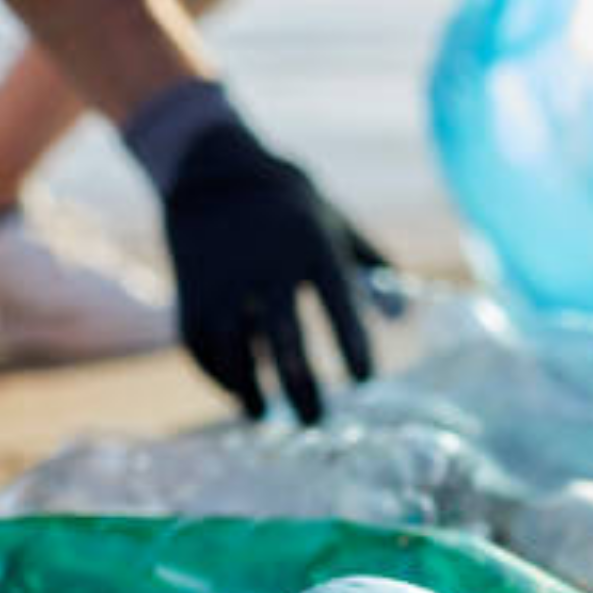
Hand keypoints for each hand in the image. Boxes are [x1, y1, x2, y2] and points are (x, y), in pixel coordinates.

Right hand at [163, 123, 388, 422]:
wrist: (213, 171)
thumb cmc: (291, 204)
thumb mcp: (336, 223)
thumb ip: (373, 267)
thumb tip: (403, 318)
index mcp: (311, 248)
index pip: (339, 305)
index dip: (353, 346)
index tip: (365, 380)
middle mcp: (267, 267)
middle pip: (286, 339)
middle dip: (303, 386)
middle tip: (318, 422)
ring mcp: (224, 281)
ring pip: (234, 349)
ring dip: (250, 389)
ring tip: (268, 416)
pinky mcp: (189, 291)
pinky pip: (200, 344)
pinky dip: (217, 374)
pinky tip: (237, 392)